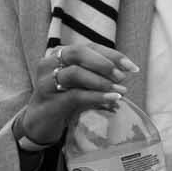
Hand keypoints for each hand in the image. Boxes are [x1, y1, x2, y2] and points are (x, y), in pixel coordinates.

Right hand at [19, 45, 136, 147]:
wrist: (39, 123)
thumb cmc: (63, 99)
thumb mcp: (81, 84)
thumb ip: (97, 75)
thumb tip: (125, 73)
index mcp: (60, 53)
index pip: (89, 47)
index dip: (112, 55)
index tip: (132, 67)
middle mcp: (50, 62)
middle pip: (79, 53)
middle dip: (104, 64)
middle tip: (122, 77)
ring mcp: (46, 80)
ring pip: (76, 73)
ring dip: (102, 82)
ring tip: (120, 91)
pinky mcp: (48, 100)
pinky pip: (75, 95)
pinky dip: (96, 97)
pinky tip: (112, 100)